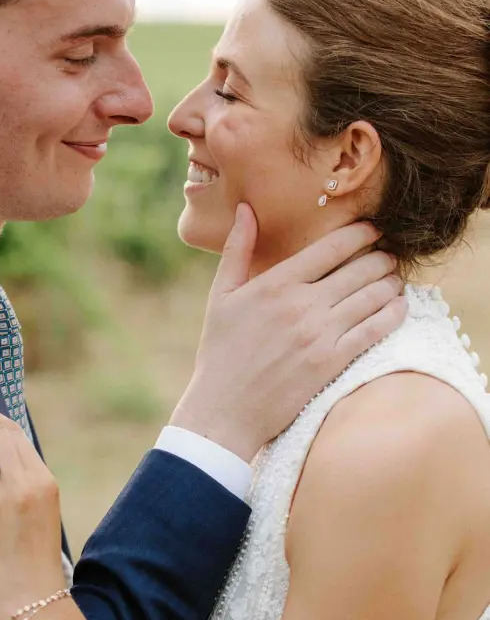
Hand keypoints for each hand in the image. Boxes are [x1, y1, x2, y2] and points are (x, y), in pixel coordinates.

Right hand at [171, 205, 405, 460]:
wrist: (224, 410)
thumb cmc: (219, 354)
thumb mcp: (220, 297)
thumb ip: (236, 250)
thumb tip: (245, 209)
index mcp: (275, 284)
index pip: (331, 247)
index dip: (360, 233)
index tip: (373, 229)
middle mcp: (302, 305)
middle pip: (360, 268)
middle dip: (381, 257)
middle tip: (390, 255)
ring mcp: (320, 334)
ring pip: (373, 296)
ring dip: (391, 283)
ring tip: (395, 279)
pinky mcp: (332, 362)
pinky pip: (374, 330)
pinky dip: (393, 314)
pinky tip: (399, 307)